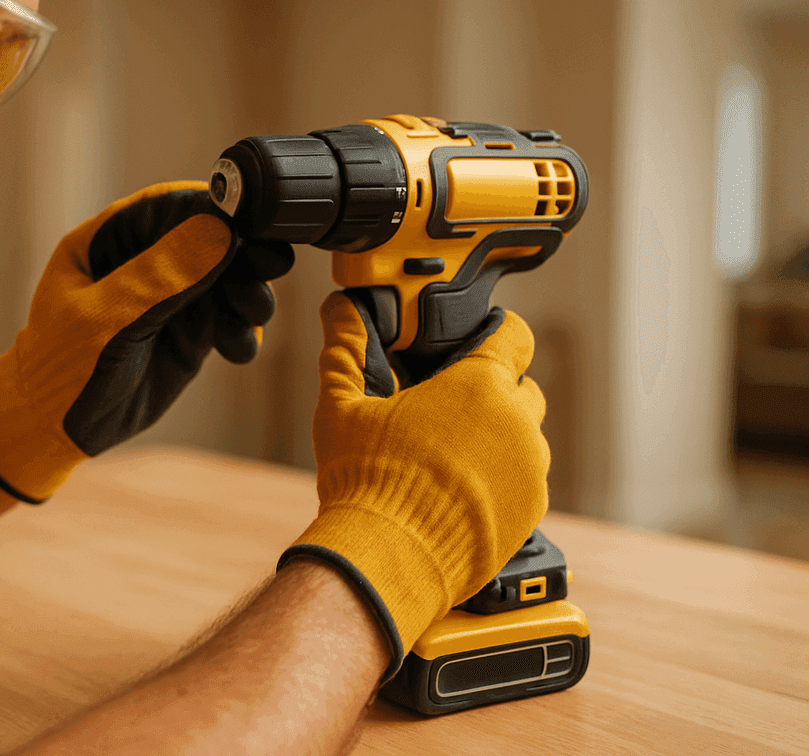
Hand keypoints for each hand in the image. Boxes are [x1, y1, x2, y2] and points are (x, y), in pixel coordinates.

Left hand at [0, 182, 293, 502]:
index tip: (251, 220)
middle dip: (244, 251)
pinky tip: (238, 348)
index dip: (212, 208)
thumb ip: (157, 279)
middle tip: (272, 265)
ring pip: (226, 280)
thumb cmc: (57, 369)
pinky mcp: (189, 335)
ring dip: (248, 292)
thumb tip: (217, 233)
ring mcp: (170, 298)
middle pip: (209, 239)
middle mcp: (145, 262)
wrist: (51, 430)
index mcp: (110, 240)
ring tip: (251, 315)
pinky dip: (241, 330)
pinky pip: (227, 321)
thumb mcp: (102, 321)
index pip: (168, 206)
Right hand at [279, 290, 549, 678]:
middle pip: (522, 388)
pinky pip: (523, 483)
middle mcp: (517, 423)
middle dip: (492, 393)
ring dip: (498, 440)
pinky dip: (500, 483)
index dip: (495, 333)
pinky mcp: (530, 513)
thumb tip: (339, 309)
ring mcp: (530, 471)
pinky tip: (459, 495)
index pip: (514, 335)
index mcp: (478, 385)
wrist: (386, 559)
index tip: (478, 342)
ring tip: (450, 460)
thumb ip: (346, 350)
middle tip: (448, 411)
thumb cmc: (365, 481)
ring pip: (525, 439)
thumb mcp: (342, 406)